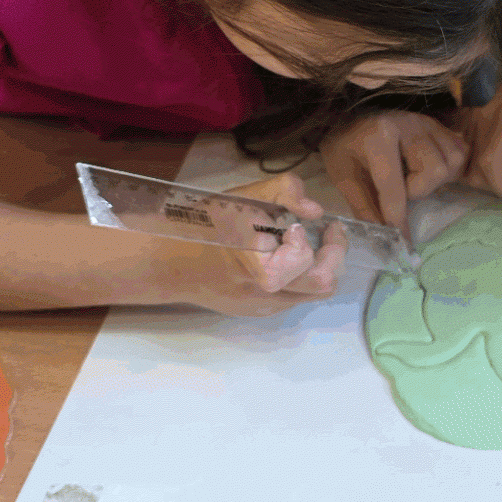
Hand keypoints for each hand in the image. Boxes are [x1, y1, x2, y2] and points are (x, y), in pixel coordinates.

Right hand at [156, 173, 345, 316]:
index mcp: (258, 266)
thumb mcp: (244, 196)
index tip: (313, 223)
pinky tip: (284, 256)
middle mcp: (263, 294)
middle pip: (322, 285)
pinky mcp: (257, 310)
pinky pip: (293, 296)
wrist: (168, 260)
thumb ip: (285, 191)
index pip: (309, 263)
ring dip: (318, 266)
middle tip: (329, 234)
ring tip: (307, 242)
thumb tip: (315, 211)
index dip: (320, 241)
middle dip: (333, 256)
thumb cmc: (205, 224)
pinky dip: (299, 276)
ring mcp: (261, 306)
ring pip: (311, 294)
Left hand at [321, 111, 467, 237]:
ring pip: (452, 162)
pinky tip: (427, 168)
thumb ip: (363, 205)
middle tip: (401, 188)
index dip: (397, 218)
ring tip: (413, 176)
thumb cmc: (345, 144)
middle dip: (419, 189)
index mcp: (378, 136)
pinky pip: (459, 152)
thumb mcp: (343, 174)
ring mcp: (428, 122)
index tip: (401, 243)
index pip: (394, 187)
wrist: (351, 112)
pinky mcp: (439, 124)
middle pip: (435, 171)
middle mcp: (409, 124)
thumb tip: (383, 237)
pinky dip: (447, 167)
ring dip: (434, 179)